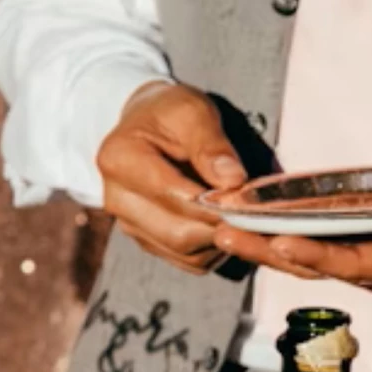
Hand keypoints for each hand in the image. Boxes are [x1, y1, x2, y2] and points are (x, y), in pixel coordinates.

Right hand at [96, 80, 247, 273]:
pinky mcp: (146, 240)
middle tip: (255, 212)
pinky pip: (186, 260)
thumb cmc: (169, 113)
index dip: (215, 202)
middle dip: (220, 226)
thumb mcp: (192, 111)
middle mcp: (116, 199)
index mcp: (120, 160)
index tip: (249, 196)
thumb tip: (233, 181)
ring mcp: (129, 224)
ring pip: (184, 252)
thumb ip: (211, 144)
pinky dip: (213, 249)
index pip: (173, 195)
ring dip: (220, 240)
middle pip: (177, 233)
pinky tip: (226, 224)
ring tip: (243, 215)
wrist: (146, 126)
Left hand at [214, 179, 371, 293]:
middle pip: (317, 265)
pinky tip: (251, 219)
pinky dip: (283, 231)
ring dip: (264, 242)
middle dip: (268, 250)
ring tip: (221, 224)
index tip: (282, 243)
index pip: (360, 264)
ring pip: (309, 256)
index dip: (320, 257)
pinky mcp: (369, 244)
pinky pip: (318, 242)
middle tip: (222, 231)